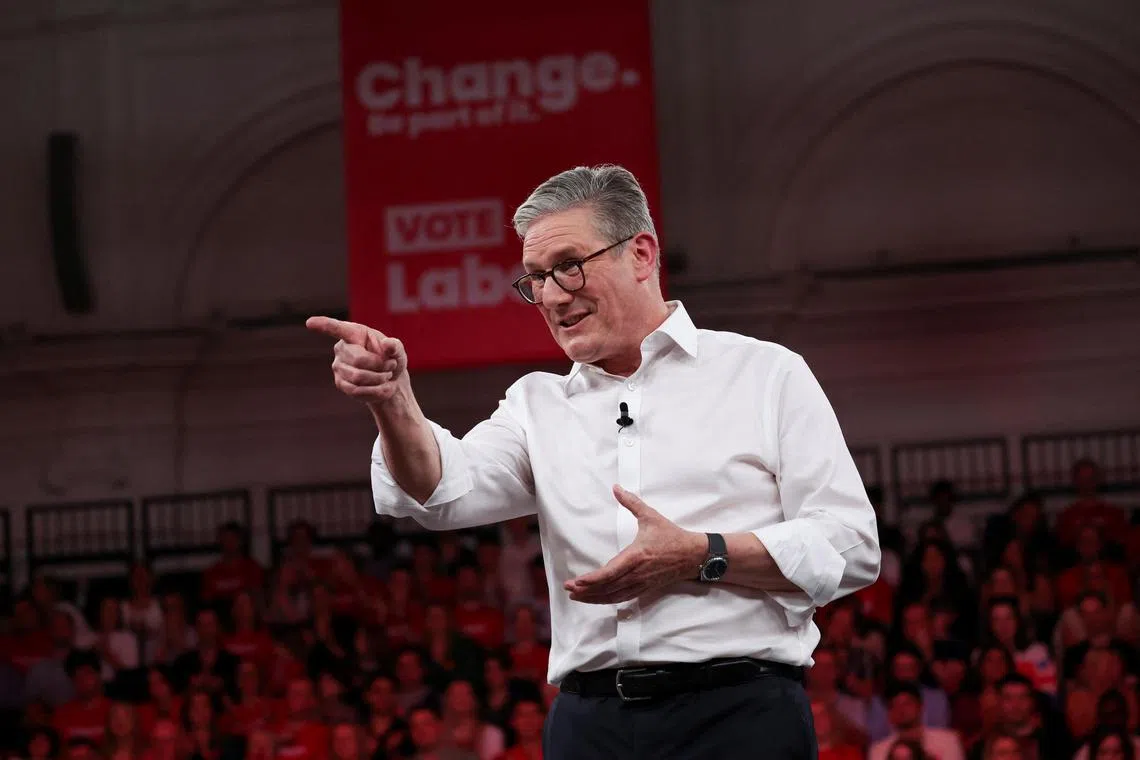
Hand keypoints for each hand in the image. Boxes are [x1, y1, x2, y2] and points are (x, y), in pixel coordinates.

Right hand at [306, 316, 407, 404]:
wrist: (389, 381)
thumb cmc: (391, 360)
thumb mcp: (398, 351)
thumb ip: (395, 347)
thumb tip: (388, 344)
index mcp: (354, 333)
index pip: (337, 328)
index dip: (323, 325)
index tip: (310, 322)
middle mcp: (342, 348)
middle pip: (359, 360)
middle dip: (380, 366)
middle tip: (390, 366)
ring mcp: (338, 366)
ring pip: (358, 377)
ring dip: (379, 379)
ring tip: (386, 376)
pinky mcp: (340, 383)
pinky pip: (356, 390)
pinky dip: (375, 391)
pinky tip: (382, 387)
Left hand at [564, 486, 704, 603]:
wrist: (693, 555)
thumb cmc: (671, 535)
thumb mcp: (650, 516)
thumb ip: (631, 502)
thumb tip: (616, 487)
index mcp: (636, 556)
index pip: (609, 572)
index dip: (591, 580)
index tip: (576, 582)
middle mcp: (637, 573)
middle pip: (607, 587)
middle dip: (586, 591)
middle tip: (568, 590)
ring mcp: (641, 583)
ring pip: (614, 596)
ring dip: (594, 599)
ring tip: (577, 597)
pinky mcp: (645, 588)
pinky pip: (623, 598)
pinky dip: (608, 600)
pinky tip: (598, 599)